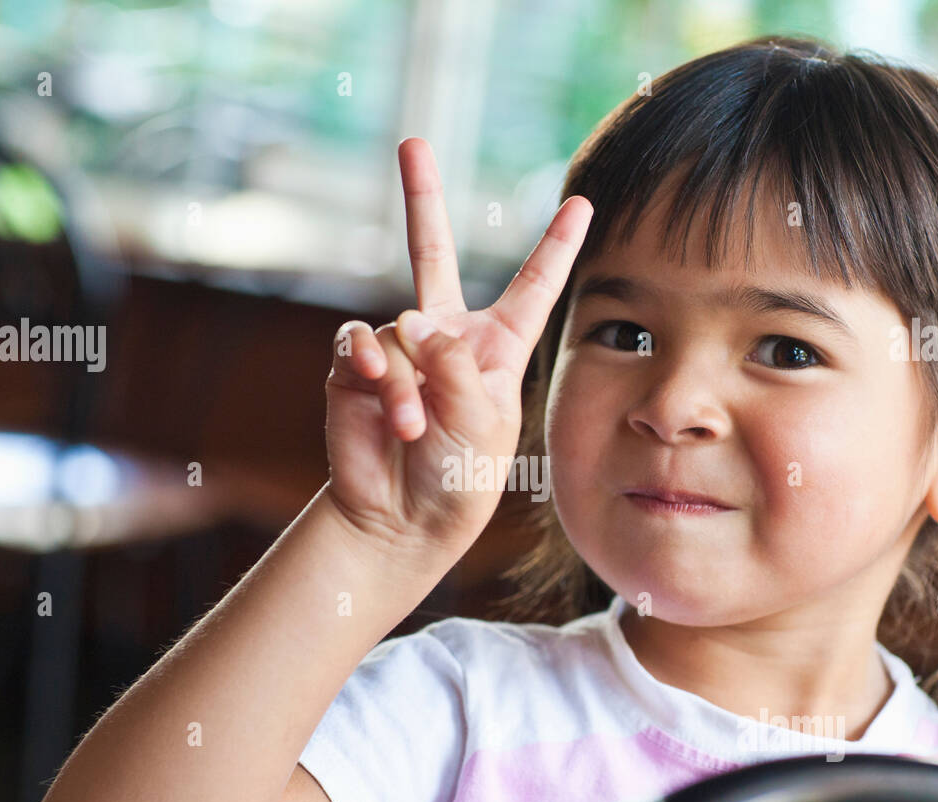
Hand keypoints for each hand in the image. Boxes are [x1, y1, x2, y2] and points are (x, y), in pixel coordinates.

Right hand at [324, 136, 591, 553]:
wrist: (401, 521)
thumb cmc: (458, 478)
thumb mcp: (481, 422)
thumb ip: (453, 364)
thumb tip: (407, 318)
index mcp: (496, 349)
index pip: (531, 287)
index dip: (555, 247)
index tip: (582, 204)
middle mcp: (446, 339)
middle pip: (433, 254)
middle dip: (421, 199)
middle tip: (412, 144)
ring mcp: (399, 351)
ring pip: (400, 325)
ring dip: (408, 378)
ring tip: (415, 426)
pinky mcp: (356, 369)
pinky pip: (360, 344)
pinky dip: (374, 372)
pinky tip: (388, 406)